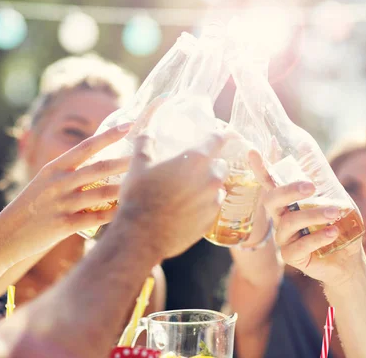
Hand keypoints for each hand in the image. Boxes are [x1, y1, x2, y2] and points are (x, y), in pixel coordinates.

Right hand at [0, 124, 132, 260]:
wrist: (6, 235)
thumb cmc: (33, 207)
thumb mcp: (47, 183)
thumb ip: (72, 173)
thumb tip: (105, 163)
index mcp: (54, 168)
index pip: (86, 146)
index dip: (109, 135)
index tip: (129, 125)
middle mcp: (58, 182)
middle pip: (98, 168)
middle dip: (125, 161)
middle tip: (147, 156)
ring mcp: (61, 204)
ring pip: (101, 193)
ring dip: (124, 188)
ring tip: (144, 185)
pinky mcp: (63, 226)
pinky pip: (96, 218)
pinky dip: (114, 214)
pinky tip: (129, 211)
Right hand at [115, 133, 227, 258]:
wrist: (141, 235)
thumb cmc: (140, 196)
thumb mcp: (138, 164)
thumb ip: (146, 142)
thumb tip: (148, 130)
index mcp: (196, 160)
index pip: (219, 138)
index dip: (225, 133)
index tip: (227, 133)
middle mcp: (211, 179)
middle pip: (221, 164)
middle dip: (211, 163)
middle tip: (193, 168)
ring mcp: (212, 201)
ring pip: (217, 186)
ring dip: (207, 184)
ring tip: (188, 190)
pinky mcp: (210, 220)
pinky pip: (212, 206)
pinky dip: (204, 204)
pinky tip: (187, 208)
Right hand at [249, 150, 363, 286]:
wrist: (350, 259)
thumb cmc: (339, 225)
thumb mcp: (334, 196)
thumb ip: (320, 177)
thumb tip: (305, 146)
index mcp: (288, 202)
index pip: (270, 183)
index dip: (260, 168)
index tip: (252, 152)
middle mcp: (281, 218)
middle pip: (271, 201)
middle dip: (288, 191)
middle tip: (310, 186)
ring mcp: (284, 238)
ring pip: (289, 222)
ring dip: (314, 214)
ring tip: (336, 212)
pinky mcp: (291, 256)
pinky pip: (299, 245)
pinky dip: (318, 237)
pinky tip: (333, 233)